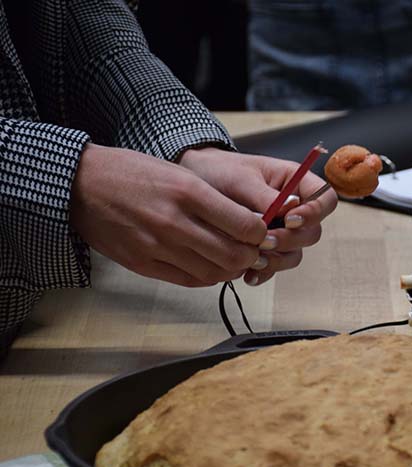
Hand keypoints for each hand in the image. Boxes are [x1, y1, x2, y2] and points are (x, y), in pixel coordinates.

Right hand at [70, 143, 267, 286]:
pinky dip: (207, 277)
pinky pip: (188, 281)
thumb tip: (249, 223)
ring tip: (234, 260)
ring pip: (214, 273)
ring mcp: (157, 246)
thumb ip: (214, 200)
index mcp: (189, 192)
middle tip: (254, 251)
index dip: (261, 234)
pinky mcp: (143, 264)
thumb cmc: (134, 174)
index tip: (262, 233)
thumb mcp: (180, 174)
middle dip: (252, 256)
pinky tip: (210, 267)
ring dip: (231, 270)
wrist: (82, 184)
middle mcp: (175, 222)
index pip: (244, 225)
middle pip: (234, 255)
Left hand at [178, 146, 337, 285]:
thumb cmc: (222, 171)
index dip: (315, 213)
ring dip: (278, 260)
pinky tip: (249, 274)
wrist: (198, 182)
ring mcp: (282, 231)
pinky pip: (275, 266)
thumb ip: (265, 196)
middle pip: (312, 232)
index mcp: (297, 183)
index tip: (290, 220)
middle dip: (290, 240)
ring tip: (254, 259)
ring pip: (295, 253)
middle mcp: (296, 209)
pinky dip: (264, 272)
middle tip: (265, 241)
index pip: (325, 200)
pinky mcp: (267, 248)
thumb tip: (290, 209)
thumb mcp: (242, 178)